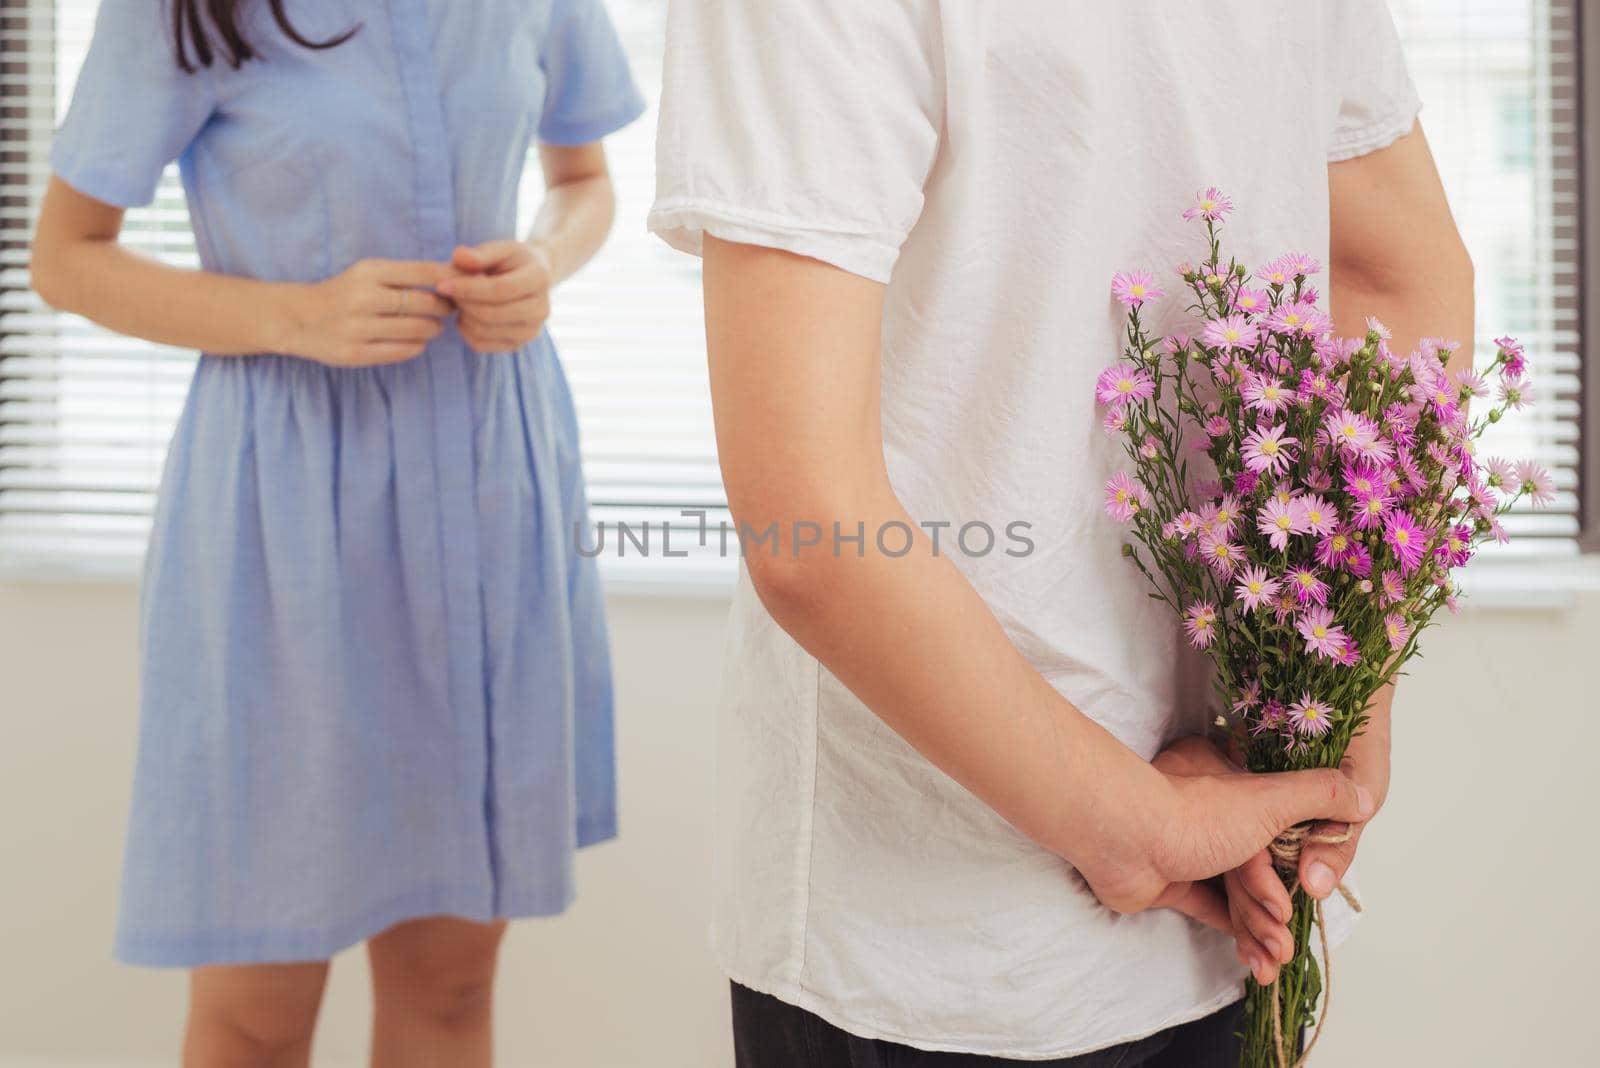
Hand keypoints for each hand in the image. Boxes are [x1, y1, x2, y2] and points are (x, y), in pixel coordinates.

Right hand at [286, 259, 453, 366]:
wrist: (298, 318)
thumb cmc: (344, 293)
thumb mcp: (367, 273)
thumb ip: (404, 275)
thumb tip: (453, 276)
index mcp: (368, 272)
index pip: (421, 272)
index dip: (449, 279)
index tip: (462, 285)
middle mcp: (363, 298)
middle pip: (424, 304)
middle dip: (444, 307)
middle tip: (449, 309)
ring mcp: (358, 328)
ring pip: (417, 330)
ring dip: (433, 329)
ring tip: (434, 326)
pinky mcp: (355, 354)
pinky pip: (403, 351)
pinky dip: (417, 346)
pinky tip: (416, 341)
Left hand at [437, 240, 553, 353]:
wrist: (531, 279)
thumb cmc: (511, 261)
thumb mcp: (499, 249)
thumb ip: (480, 254)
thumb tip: (459, 256)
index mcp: (539, 279)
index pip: (500, 290)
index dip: (468, 289)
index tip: (442, 285)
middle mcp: (541, 309)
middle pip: (492, 314)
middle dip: (464, 303)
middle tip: (449, 291)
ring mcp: (531, 331)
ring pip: (484, 331)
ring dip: (464, 316)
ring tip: (460, 300)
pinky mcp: (518, 345)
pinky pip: (481, 345)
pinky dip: (466, 331)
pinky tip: (466, 315)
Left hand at [1158, 733, 1388, 984]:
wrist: (1124, 836)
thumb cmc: (1196, 812)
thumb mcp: (1271, 797)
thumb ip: (1320, 794)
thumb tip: (1363, 797)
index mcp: (1238, 788)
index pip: (1285, 831)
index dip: (1300, 869)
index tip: (1314, 896)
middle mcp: (1214, 815)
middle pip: (1262, 870)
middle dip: (1277, 913)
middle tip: (1287, 945)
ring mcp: (1189, 848)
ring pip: (1237, 894)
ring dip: (1258, 929)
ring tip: (1272, 960)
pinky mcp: (1170, 880)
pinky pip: (1211, 908)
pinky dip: (1234, 931)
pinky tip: (1255, 956)